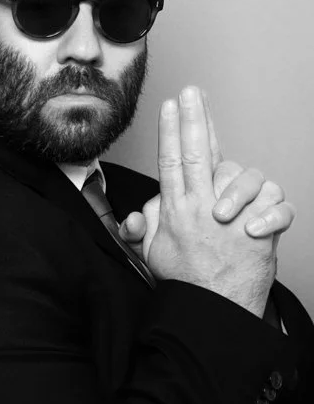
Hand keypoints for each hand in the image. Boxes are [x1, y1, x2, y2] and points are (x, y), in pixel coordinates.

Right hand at [130, 87, 278, 316]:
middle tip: (193, 92)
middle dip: (194, 119)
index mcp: (175, 210)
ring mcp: (229, 218)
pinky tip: (262, 212)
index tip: (172, 104)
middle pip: (196, 153)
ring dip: (240, 174)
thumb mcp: (153, 253)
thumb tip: (132, 216)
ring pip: (238, 173)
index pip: (170, 161)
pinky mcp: (256, 230)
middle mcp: (199, 208)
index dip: (171, 129)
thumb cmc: (186, 282)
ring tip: (234, 185)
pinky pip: (272, 201)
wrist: (212, 311)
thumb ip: (143, 226)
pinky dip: (271, 205)